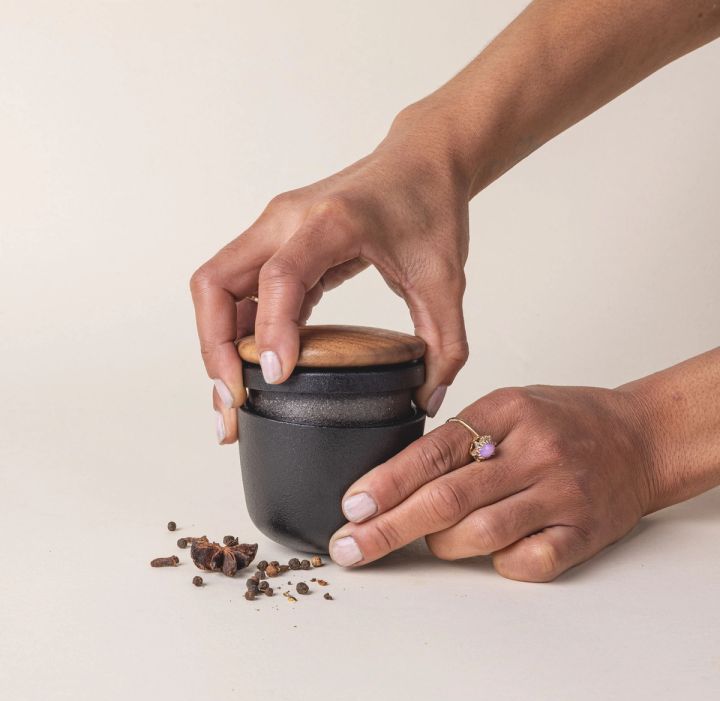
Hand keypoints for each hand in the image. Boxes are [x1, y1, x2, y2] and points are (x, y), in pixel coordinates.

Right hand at [190, 109, 470, 442]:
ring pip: (217, 288)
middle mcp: (287, 220)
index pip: (279, 277)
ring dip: (217, 342)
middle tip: (232, 399)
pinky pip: (240, 289)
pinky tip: (252, 364)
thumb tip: (428, 401)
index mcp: (331, 222)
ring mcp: (275, 229)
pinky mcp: (277, 243)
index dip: (271, 331)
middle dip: (216, 347)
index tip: (276, 377)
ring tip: (232, 393)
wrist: (422, 160)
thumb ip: (446, 345)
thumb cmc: (430, 205)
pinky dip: (237, 329)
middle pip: (217, 283)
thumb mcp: (446, 281)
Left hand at [329, 384, 657, 581]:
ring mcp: (561, 493)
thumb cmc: (564, 420)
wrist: (639, 437)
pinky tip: (487, 550)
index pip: (434, 450)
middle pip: (447, 499)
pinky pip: (523, 563)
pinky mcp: (583, 533)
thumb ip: (460, 437)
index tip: (353, 506)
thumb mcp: (509, 406)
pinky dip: (494, 562)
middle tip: (351, 547)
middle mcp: (534, 452)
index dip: (387, 482)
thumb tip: (394, 479)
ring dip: (439, 545)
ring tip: (425, 541)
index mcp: (508, 410)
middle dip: (389, 527)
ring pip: (479, 535)